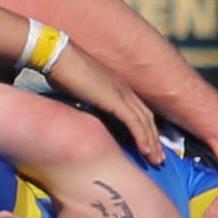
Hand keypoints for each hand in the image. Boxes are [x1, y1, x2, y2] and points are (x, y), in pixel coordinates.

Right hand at [40, 46, 166, 160]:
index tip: (147, 145)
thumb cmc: (62, 70)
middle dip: (154, 139)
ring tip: (156, 160)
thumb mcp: (77, 89)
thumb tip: (81, 111)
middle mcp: (123, 89)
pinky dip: (142, 138)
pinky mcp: (116, 100)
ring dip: (152, 143)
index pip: (138, 110)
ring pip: (145, 122)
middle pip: (147, 118)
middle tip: (157, 158)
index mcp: (115, 85)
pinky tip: (146, 152)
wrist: (59, 57)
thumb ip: (85, 101)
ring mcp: (121, 94)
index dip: (145, 128)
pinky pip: (135, 123)